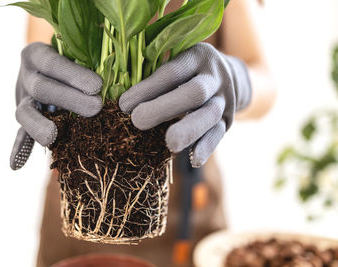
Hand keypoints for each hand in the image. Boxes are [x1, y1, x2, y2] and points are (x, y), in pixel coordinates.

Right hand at [10, 42, 102, 169]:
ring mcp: (23, 99)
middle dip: (68, 99)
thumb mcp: (76, 50)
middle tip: (96, 108)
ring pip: (25, 113)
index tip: (97, 85)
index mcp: (36, 54)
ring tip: (51, 137)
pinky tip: (15, 164)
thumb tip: (112, 69)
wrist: (49, 65)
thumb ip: (87, 57)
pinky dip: (19, 148)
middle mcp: (26, 76)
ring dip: (39, 126)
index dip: (73, 75)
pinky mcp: (26, 118)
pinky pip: (20, 134)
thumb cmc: (72, 55)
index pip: (52, 63)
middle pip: (41, 88)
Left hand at [119, 43, 251, 166]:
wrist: (231, 75)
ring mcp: (225, 99)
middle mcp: (215, 76)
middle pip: (194, 92)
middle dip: (165, 107)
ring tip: (170, 144)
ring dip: (189, 130)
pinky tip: (194, 159)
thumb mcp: (177, 61)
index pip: (172, 72)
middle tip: (138, 120)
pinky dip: (207, 147)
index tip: (124, 104)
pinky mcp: (229, 119)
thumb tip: (123, 99)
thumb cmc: (188, 71)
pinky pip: (219, 133)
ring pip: (209, 115)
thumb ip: (156, 73)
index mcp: (197, 57)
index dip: (148, 88)